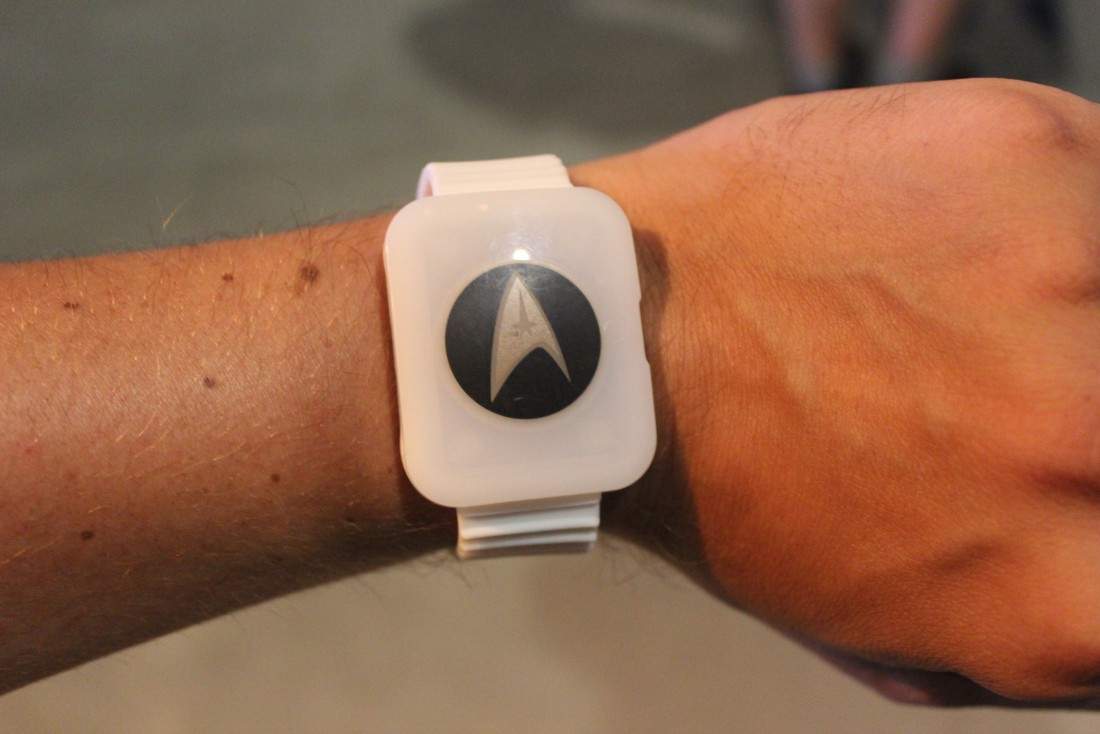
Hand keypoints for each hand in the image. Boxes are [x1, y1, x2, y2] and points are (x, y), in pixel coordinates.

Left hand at [579, 79, 1099, 704]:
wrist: (615, 342)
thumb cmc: (725, 484)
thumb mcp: (887, 619)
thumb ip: (1024, 609)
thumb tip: (1093, 600)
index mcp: (1073, 603)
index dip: (1093, 499)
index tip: (1069, 463)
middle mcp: (1093, 448)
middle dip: (1072, 403)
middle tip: (998, 382)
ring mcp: (1072, 288)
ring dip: (1062, 297)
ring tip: (962, 302)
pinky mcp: (1026, 157)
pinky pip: (1090, 176)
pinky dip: (1039, 203)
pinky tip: (943, 233)